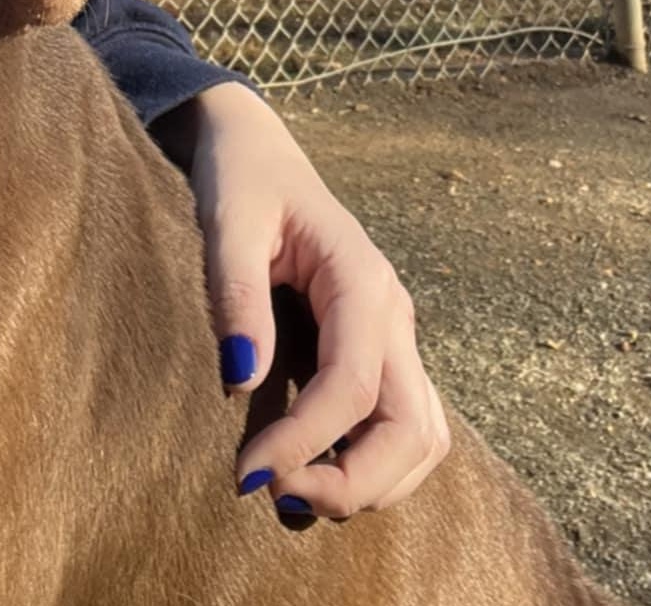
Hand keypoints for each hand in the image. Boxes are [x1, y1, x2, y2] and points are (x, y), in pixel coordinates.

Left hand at [156, 82, 449, 521]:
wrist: (259, 153)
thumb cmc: (242, 181)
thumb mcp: (228, 221)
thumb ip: (235, 293)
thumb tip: (240, 379)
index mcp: (360, 278)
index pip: (354, 385)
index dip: (306, 441)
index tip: (246, 474)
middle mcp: (392, 313)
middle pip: (413, 428)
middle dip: (355, 481)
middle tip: (278, 496)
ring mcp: (394, 333)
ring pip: (422, 436)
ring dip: (372, 482)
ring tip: (295, 493)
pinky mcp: (380, 350)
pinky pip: (403, 423)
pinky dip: (375, 463)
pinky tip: (316, 469)